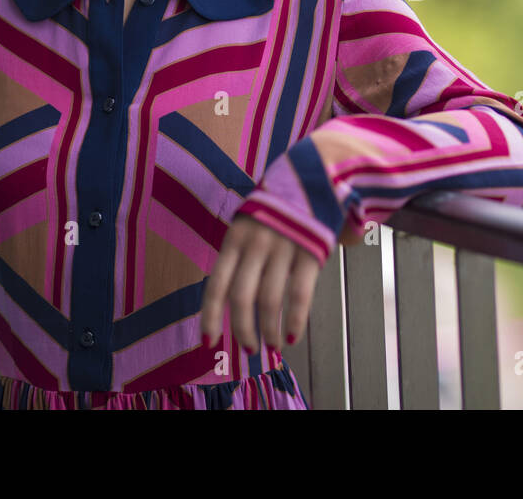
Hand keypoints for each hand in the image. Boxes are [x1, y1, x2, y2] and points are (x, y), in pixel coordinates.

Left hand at [199, 214, 321, 352]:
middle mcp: (255, 243)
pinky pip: (300, 294)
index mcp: (234, 237)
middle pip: (241, 298)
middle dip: (243, 330)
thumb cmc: (276, 207)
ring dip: (269, 331)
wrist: (313, 173)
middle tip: (249, 349)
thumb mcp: (249, 222)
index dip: (210, 317)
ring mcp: (283, 247)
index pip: (216, 285)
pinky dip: (296, 320)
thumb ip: (240, 255)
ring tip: (273, 345)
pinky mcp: (310, 250)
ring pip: (269, 301)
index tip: (210, 342)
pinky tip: (294, 336)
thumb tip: (229, 293)